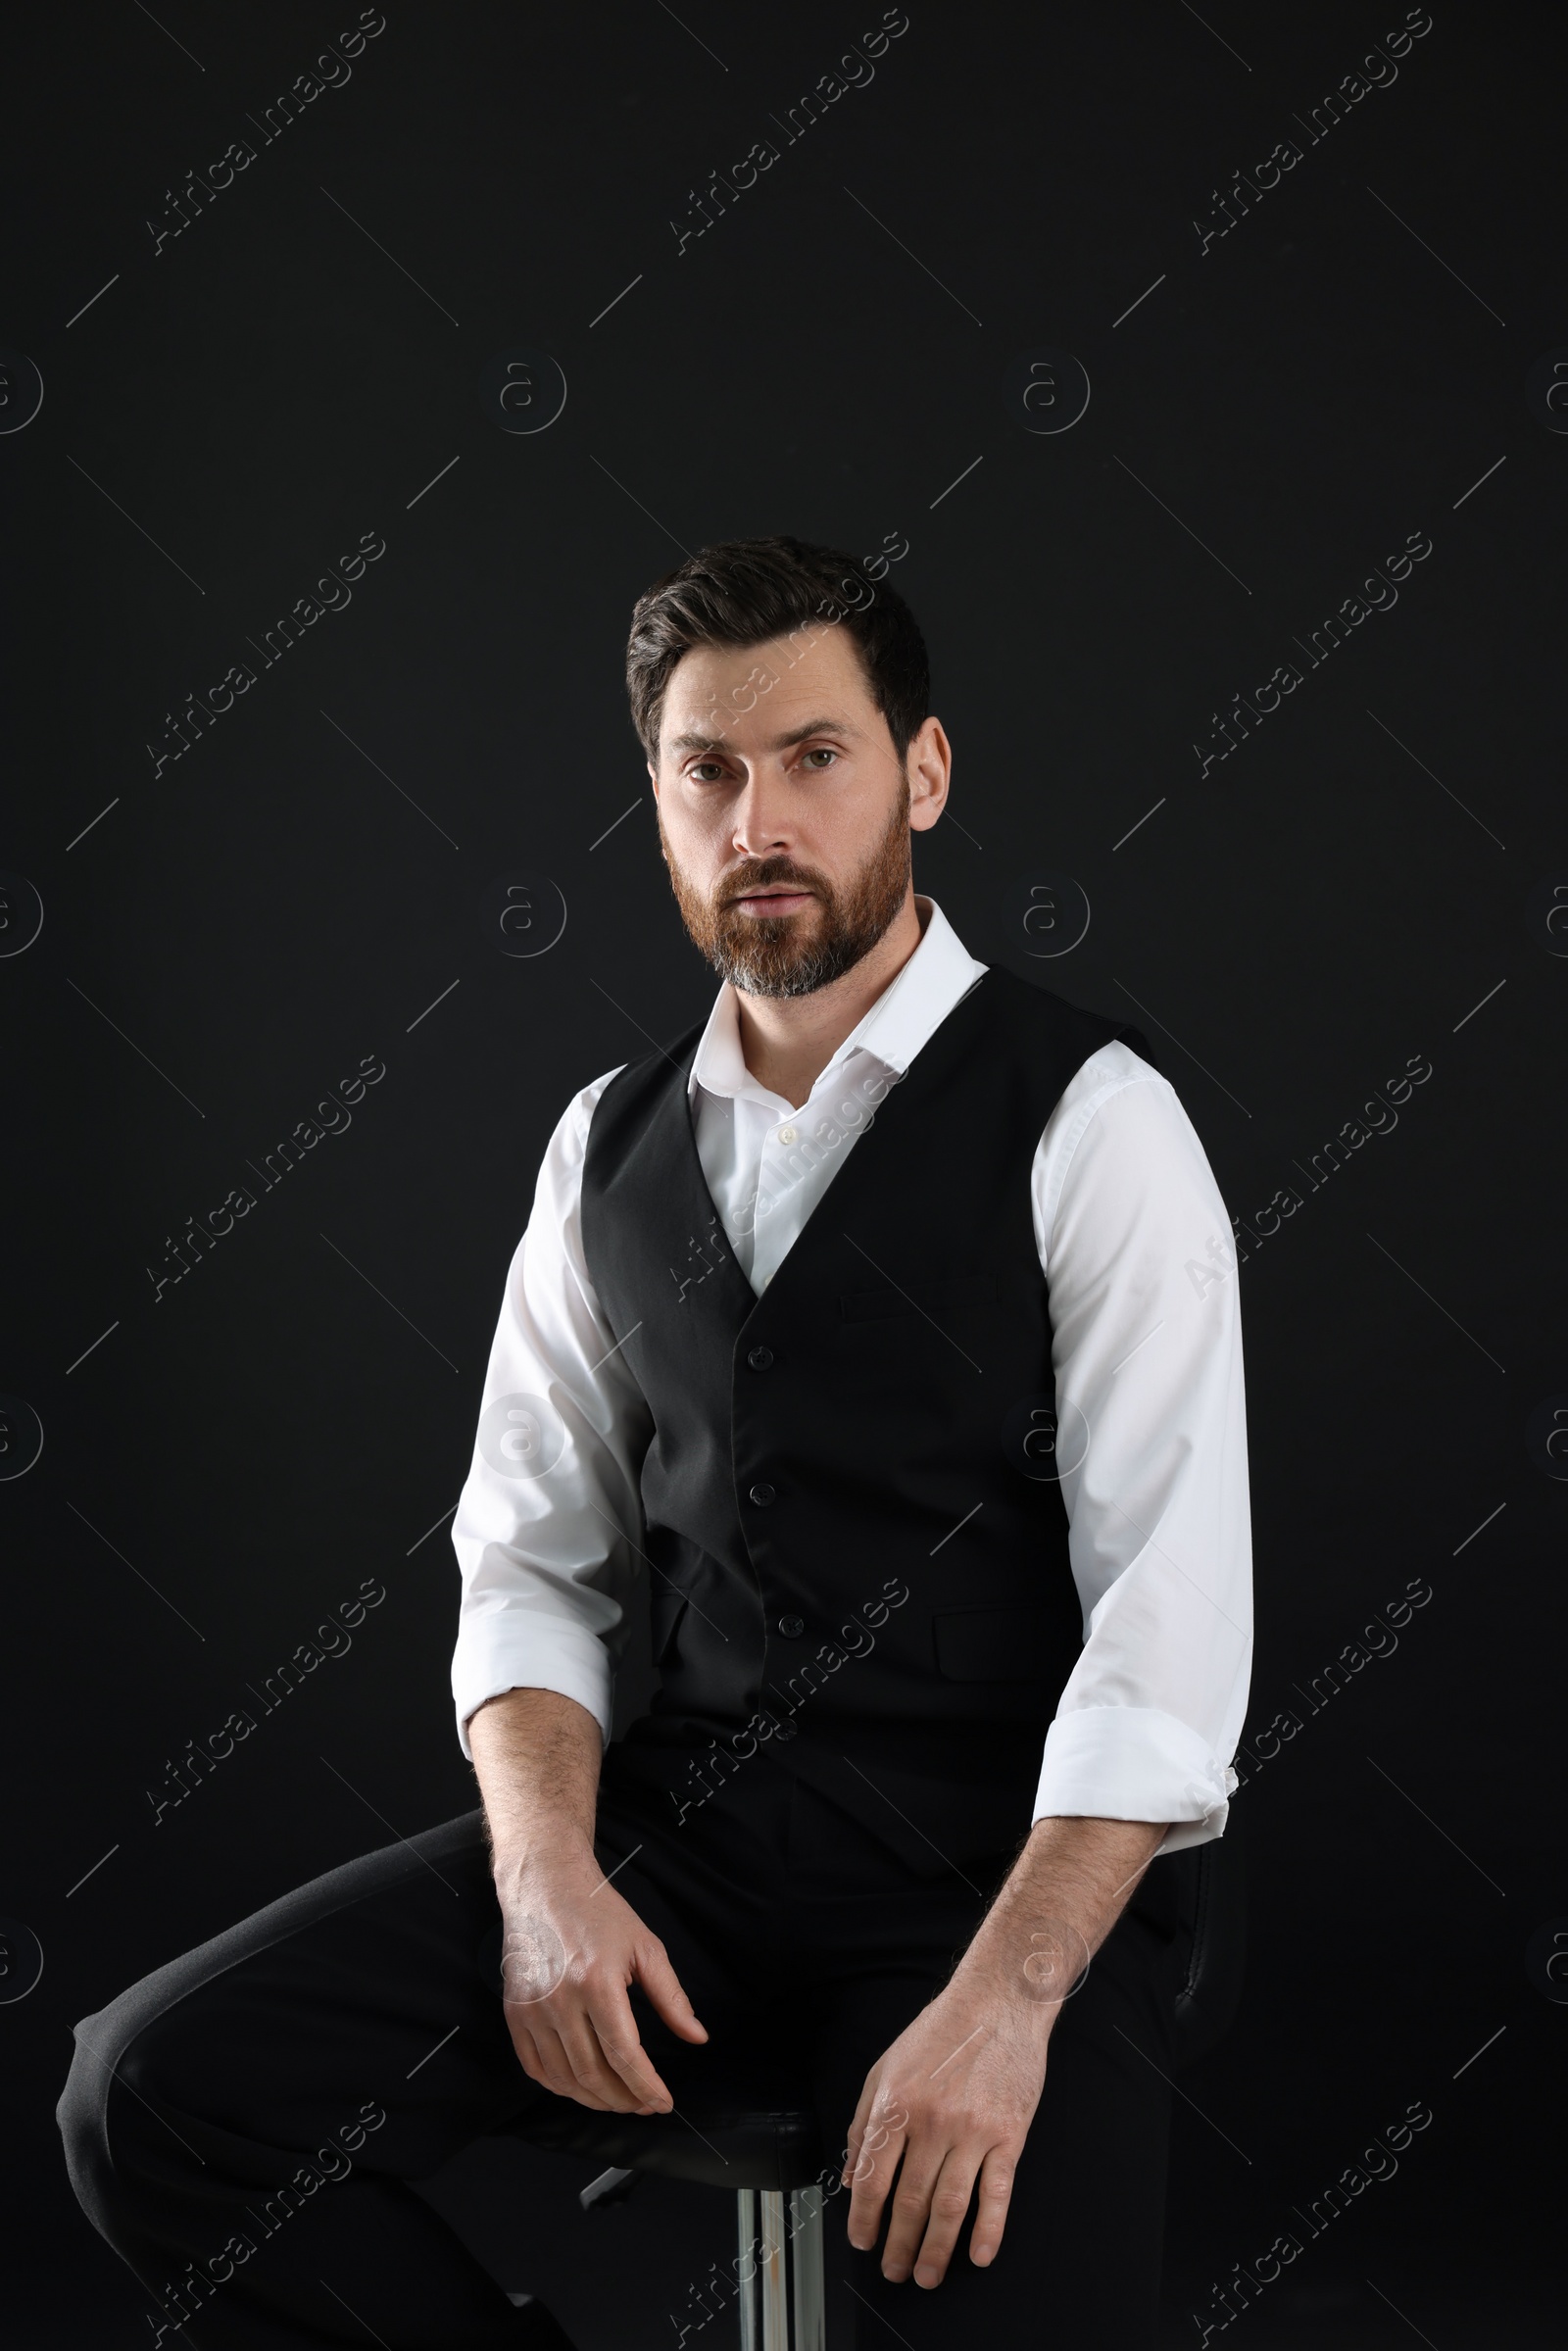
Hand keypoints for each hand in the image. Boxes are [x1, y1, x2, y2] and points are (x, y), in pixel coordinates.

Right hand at [496, 1835, 707, 2113]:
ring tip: (619, 2100)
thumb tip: (697, 2038)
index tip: (663, 2103)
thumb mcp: (645, 1948)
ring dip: (594, 2100)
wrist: (545, 1886)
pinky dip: (560, 2087)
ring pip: (564, 2078)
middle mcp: (559, 2001)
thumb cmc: (598, 1913)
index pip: (624, 2054)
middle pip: (593, 2073)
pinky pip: (535, 2068)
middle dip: (624, 2099)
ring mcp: (532, 2010)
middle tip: (644, 2105)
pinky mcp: (514, 2014)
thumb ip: (672, 1998)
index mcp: (597, 1982)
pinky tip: (582, 2087)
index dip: (646, 2086)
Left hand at [841, 1967, 1052, 2288]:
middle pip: (910, 2202)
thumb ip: (862, 2123)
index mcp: (895, 2106)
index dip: (864, 2219)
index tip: (863, 2242)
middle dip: (899, 2245)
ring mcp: (972, 2131)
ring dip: (937, 2250)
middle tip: (895, 2271)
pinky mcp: (1009, 2135)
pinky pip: (997, 2194)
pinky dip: (988, 2231)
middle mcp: (931, 2122)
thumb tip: (849, 2176)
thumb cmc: (939, 2034)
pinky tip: (979, 2255)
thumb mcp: (884, 2069)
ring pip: (950, 2207)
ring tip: (928, 2276)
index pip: (871, 2179)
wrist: (997, 2003)